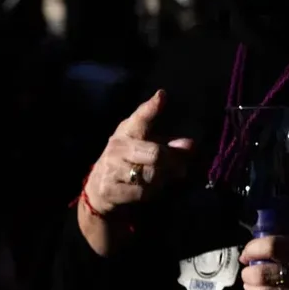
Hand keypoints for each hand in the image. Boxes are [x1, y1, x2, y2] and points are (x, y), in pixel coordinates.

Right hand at [79, 91, 195, 255]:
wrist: (99, 190)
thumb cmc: (129, 162)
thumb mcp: (147, 149)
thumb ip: (170, 146)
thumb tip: (190, 145)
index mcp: (128, 130)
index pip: (140, 117)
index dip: (151, 108)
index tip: (162, 96)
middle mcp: (118, 146)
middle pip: (155, 153)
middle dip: (172, 163)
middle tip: (180, 168)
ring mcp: (112, 168)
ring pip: (151, 175)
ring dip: (162, 179)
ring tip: (160, 178)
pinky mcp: (110, 189)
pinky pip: (142, 192)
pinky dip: (150, 193)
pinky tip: (145, 190)